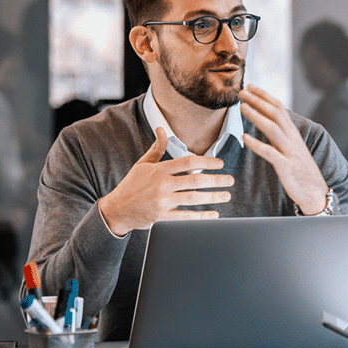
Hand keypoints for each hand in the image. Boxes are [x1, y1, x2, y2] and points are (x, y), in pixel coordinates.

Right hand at [97, 127, 232, 236]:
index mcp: (159, 170)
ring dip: (213, 197)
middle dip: (216, 180)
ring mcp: (162, 202)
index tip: (220, 163)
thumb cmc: (131, 185)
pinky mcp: (162, 218)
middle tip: (230, 180)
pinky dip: (202, 217)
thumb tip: (162, 129)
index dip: (207, 161)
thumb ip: (156, 148)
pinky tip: (214, 214)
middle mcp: (162, 185)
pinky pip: (187, 217)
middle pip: (195, 180)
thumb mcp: (142, 164)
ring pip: (194, 199)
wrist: (117, 210)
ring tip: (226, 195)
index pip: (188, 162)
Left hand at [239, 85, 328, 213]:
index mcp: (292, 133)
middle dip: (258, 101)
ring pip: (273, 129)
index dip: (264, 96)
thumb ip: (280, 133)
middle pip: (275, 113)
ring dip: (256, 116)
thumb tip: (265, 120)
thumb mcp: (291, 147)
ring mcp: (289, 152)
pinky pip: (270, 153)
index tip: (250, 86)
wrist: (315, 192)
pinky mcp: (286, 167)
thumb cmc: (300, 170)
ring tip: (242, 108)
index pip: (279, 107)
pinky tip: (245, 138)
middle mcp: (292, 139)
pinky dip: (257, 144)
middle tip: (242, 91)